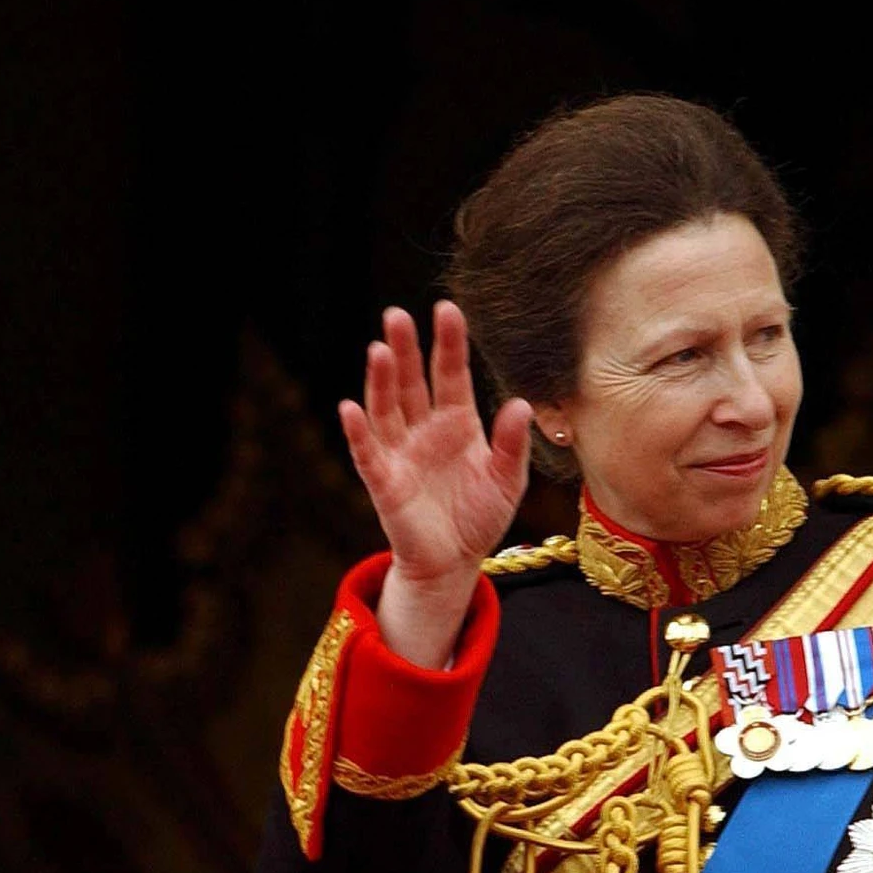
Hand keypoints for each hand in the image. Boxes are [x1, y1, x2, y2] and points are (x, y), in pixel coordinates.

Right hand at [338, 303, 531, 665]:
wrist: (454, 562)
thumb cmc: (480, 517)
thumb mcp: (507, 480)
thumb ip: (512, 444)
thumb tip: (521, 405)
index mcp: (457, 422)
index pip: (450, 373)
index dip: (448, 343)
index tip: (447, 310)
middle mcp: (424, 429)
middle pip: (410, 381)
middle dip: (404, 349)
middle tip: (397, 314)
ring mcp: (400, 452)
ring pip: (386, 407)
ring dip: (380, 380)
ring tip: (378, 349)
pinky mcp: (383, 480)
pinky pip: (367, 452)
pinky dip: (357, 431)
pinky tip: (351, 407)